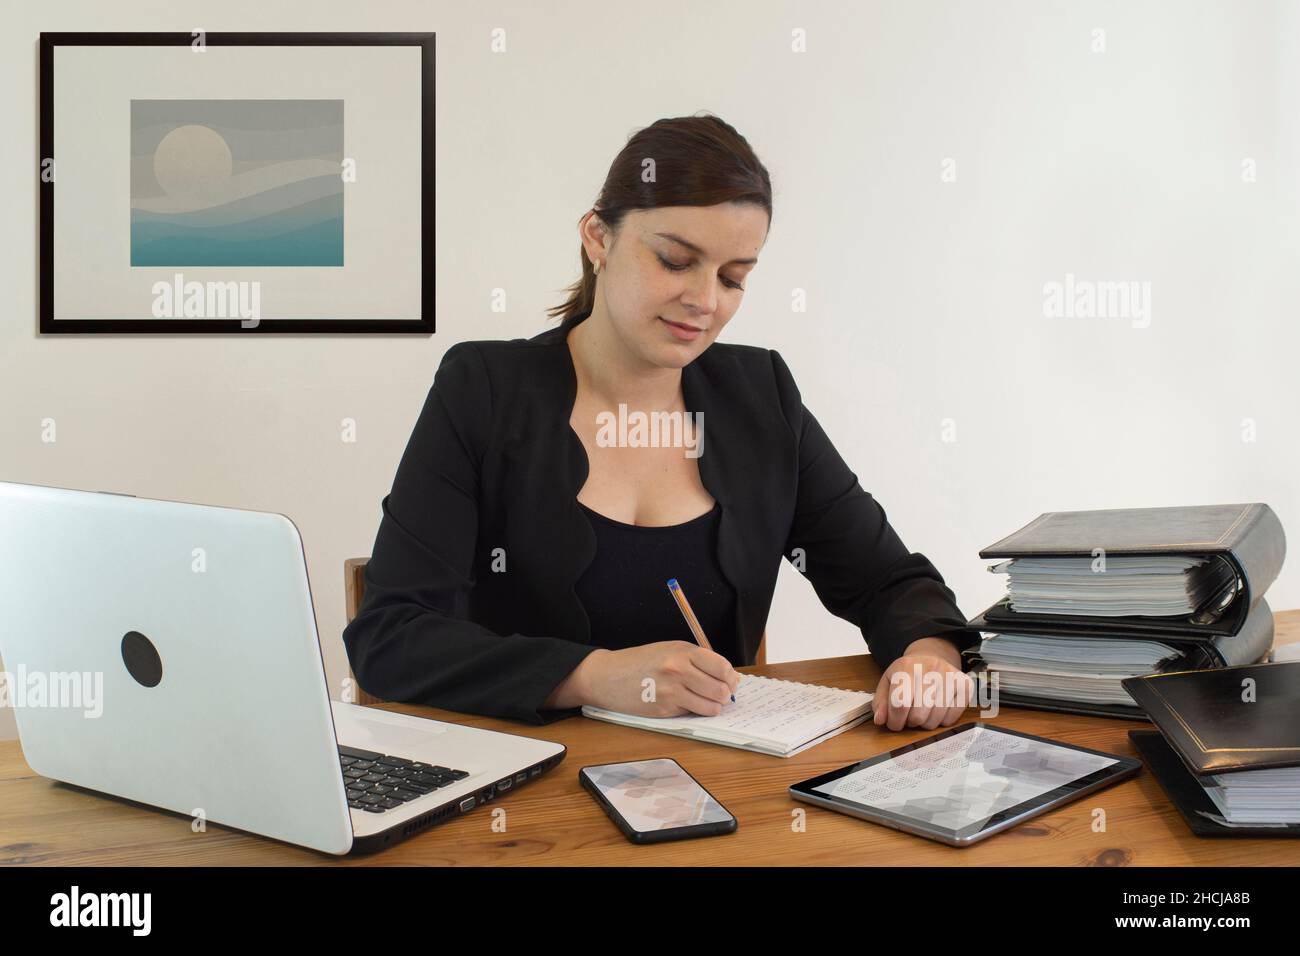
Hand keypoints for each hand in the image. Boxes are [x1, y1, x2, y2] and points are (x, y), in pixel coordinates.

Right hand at [551, 642, 739, 716]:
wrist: (606, 676)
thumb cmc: (639, 662)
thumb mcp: (669, 649)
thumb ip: (696, 660)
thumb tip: (726, 676)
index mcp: (682, 651)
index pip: (722, 667)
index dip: (730, 677)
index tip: (729, 680)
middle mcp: (678, 670)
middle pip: (721, 689)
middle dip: (725, 694)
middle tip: (720, 694)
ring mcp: (671, 692)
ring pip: (712, 707)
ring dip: (713, 706)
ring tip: (704, 701)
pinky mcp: (664, 710)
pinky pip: (693, 714)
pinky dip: (694, 711)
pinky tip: (683, 704)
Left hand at [872, 636, 972, 731]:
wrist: (931, 656)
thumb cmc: (908, 673)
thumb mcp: (888, 682)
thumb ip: (880, 702)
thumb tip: (880, 720)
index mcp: (906, 666)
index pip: (899, 703)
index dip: (894, 720)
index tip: (894, 723)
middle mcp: (931, 668)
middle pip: (918, 715)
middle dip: (910, 723)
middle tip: (909, 716)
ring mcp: (950, 676)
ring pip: (934, 720)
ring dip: (925, 724)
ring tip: (922, 712)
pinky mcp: (965, 685)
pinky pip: (951, 718)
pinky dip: (941, 721)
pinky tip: (937, 710)